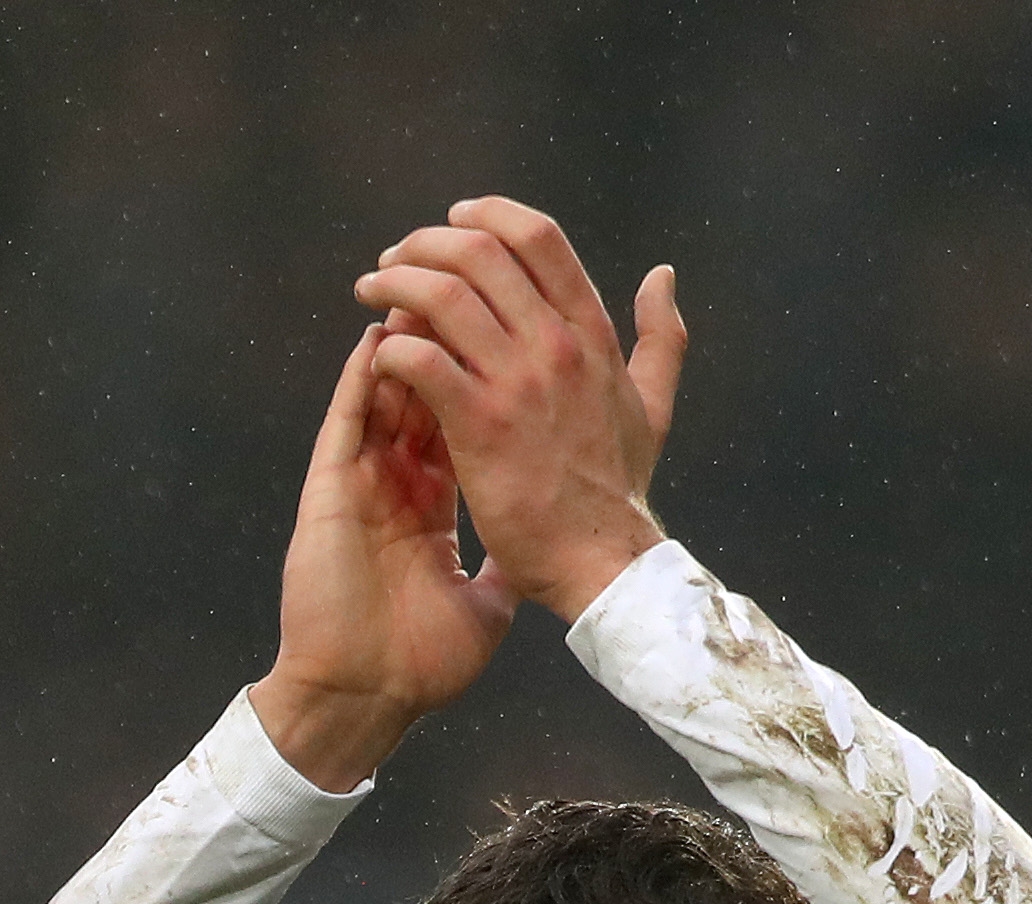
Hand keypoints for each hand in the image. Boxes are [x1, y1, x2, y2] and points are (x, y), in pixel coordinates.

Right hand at [250, 321, 519, 792]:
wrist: (367, 699)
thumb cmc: (419, 665)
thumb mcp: (486, 608)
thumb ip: (508, 565)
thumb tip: (544, 551)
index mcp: (431, 502)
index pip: (461, 417)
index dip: (484, 372)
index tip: (517, 336)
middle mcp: (397, 481)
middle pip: (427, 387)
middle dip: (450, 336)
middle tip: (477, 291)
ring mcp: (363, 481)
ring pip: (386, 389)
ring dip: (408, 338)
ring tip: (432, 287)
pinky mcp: (332, 489)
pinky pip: (348, 416)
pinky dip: (364, 373)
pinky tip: (383, 331)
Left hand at [355, 197, 687, 622]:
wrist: (602, 560)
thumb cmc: (618, 489)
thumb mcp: (653, 403)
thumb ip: (662, 336)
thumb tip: (662, 277)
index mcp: (591, 333)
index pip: (538, 238)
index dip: (488, 214)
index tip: (453, 218)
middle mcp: (555, 345)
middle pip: (479, 251)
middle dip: (424, 243)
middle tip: (393, 260)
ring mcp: (517, 383)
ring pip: (441, 294)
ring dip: (394, 282)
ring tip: (369, 292)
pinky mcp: (480, 425)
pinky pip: (422, 358)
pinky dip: (391, 348)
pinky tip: (379, 359)